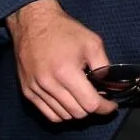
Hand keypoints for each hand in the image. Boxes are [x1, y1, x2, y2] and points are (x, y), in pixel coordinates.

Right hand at [6, 0, 117, 121]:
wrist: (33, 23)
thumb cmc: (64, 31)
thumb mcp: (92, 43)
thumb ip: (104, 67)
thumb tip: (112, 87)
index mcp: (66, 72)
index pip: (90, 104)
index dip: (105, 107)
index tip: (111, 105)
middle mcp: (48, 84)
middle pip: (77, 113)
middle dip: (92, 109)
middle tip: (99, 99)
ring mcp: (35, 90)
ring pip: (63, 116)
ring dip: (77, 111)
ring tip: (83, 98)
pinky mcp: (27, 91)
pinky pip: (48, 114)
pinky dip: (62, 113)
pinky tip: (69, 102)